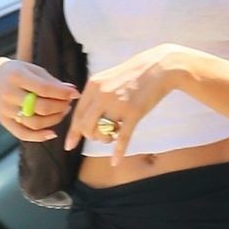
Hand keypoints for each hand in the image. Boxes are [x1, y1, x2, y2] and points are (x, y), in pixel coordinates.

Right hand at [0, 59, 78, 142]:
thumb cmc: (18, 72)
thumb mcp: (33, 70)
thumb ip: (52, 82)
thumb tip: (73, 92)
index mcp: (16, 76)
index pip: (44, 89)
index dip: (63, 93)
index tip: (75, 94)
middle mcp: (8, 94)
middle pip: (41, 107)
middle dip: (60, 107)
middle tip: (68, 103)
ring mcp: (5, 110)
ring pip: (35, 123)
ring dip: (54, 120)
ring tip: (63, 112)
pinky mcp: (4, 122)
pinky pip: (23, 134)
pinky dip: (39, 137)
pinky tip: (52, 133)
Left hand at [65, 45, 180, 162]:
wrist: (159, 66)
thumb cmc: (134, 73)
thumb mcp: (109, 78)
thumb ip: (96, 93)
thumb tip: (86, 114)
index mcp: (93, 85)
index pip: (78, 114)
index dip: (73, 132)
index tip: (69, 145)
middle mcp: (102, 95)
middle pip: (86, 126)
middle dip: (91, 136)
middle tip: (101, 136)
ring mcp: (118, 104)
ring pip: (103, 133)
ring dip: (106, 139)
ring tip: (115, 134)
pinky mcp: (134, 113)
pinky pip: (122, 138)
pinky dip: (118, 152)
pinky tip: (115, 162)